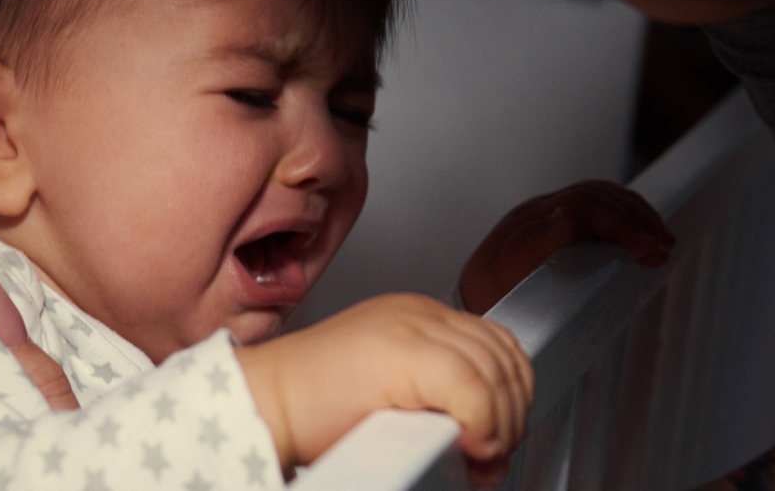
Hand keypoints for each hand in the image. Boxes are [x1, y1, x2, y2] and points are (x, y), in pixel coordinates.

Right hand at [236, 292, 533, 482]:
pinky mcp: (404, 352)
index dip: (512, 396)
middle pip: (503, 359)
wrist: (262, 405)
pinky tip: (469, 448)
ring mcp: (412, 327)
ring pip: (494, 373)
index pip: (497, 346)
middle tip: (492, 458)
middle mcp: (419, 314)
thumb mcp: (388, 392)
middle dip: (511, 416)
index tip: (498, 439)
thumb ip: (435, 392)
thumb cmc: (310, 410)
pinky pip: (472, 387)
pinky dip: (483, 423)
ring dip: (500, 426)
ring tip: (479, 460)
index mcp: (418, 318)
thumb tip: (484, 428)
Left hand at [461, 180, 674, 313]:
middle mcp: (540, 212)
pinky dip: (633, 217)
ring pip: (605, 198)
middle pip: (595, 200)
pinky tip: (652, 237)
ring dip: (639, 217)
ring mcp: (555, 212)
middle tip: (658, 252)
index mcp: (524, 227)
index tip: (639, 244)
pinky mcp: (569, 221)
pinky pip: (606, 206)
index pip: (575, 209)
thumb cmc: (489, 298)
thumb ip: (525, 251)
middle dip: (632, 223)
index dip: (611, 222)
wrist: (475, 298)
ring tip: (664, 244)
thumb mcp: (495, 285)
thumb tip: (563, 217)